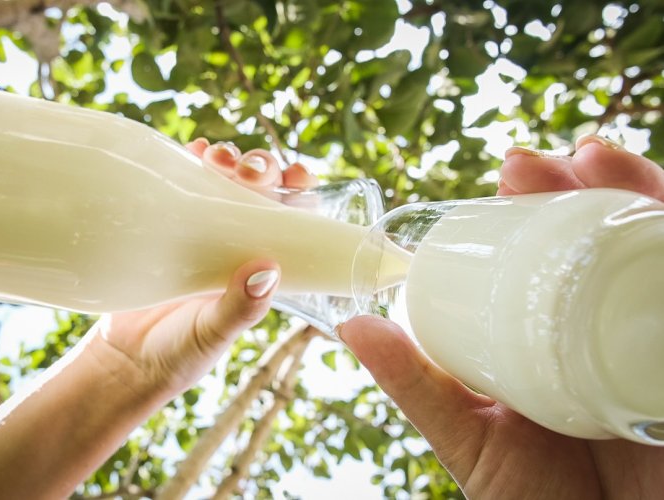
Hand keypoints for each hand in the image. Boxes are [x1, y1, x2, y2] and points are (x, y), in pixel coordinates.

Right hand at [0, 140, 318, 499]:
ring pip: (224, 180)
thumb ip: (240, 309)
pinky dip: (190, 160)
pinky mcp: (165, 222)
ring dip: (230, 159)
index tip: (301, 175)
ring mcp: (201, 230)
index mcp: (260, 266)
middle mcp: (236, 242)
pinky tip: (193, 148)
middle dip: (263, 169)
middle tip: (251, 171)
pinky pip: (181, 183)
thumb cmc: (180, 354)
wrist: (124, 360)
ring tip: (217, 157)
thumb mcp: (214, 333)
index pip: (292, 221)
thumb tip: (268, 270)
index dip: (301, 193)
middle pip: (261, 191)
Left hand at [339, 136, 663, 498]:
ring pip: (648, 244)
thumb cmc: (538, 499)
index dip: (534, 209)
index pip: (549, 255)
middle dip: (572, 188)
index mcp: (553, 338)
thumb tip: (354, 325)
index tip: (506, 176)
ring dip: (626, 189)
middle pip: (598, 237)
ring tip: (588, 156)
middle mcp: (606, 326)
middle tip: (530, 164)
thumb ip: (417, 385)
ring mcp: (652, 334)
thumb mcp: (470, 437)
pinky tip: (649, 203)